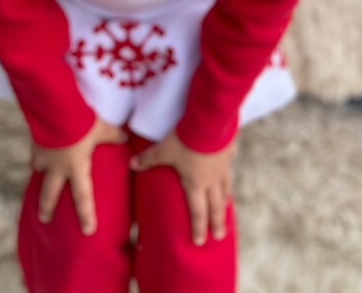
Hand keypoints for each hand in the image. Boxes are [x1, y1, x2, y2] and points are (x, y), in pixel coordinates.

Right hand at [31, 116, 126, 235]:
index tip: (87, 231)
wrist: (54, 108)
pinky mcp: (35, 141)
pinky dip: (36, 152)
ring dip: (39, 175)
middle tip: (44, 218)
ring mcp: (43, 155)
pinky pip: (35, 151)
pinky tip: (37, 147)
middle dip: (46, 207)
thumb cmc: (80, 121)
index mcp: (76, 167)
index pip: (82, 197)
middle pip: (49, 193)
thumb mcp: (101, 128)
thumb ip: (113, 135)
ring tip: (38, 175)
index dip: (86, 214)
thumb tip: (126, 138)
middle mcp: (57, 167)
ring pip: (38, 171)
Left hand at [130, 129, 235, 245]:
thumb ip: (149, 159)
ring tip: (226, 207)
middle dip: (216, 222)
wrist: (209, 120)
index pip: (197, 212)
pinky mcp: (229, 151)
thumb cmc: (185, 139)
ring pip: (225, 187)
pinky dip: (229, 168)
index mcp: (195, 183)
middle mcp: (211, 179)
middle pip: (215, 206)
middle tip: (219, 236)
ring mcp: (222, 166)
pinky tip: (229, 165)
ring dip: (225, 200)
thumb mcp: (163, 149)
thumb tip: (132, 164)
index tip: (199, 242)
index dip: (198, 228)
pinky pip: (229, 163)